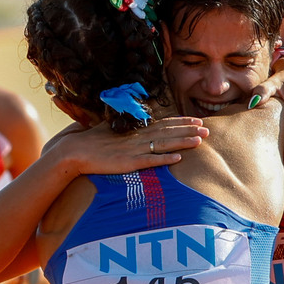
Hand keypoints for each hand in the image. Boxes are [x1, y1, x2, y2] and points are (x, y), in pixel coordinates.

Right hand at [59, 117, 207, 176]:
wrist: (76, 150)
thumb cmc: (93, 141)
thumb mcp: (113, 129)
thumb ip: (128, 127)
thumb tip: (136, 124)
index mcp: (135, 129)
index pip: (164, 123)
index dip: (181, 122)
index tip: (196, 120)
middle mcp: (138, 137)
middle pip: (169, 132)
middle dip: (189, 130)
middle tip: (207, 128)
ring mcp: (134, 149)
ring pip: (164, 144)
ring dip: (183, 142)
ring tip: (200, 140)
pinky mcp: (128, 163)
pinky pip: (150, 161)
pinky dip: (165, 160)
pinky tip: (179, 159)